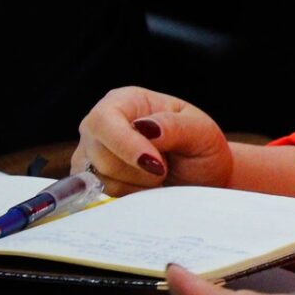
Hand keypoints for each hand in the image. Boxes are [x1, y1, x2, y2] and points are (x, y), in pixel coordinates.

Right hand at [73, 86, 232, 195]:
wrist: (202, 179)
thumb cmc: (201, 149)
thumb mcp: (201, 132)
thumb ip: (174, 126)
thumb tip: (144, 126)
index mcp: (127, 100)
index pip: (105, 120)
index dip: (126, 145)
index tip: (155, 164)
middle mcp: (103, 123)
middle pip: (100, 153)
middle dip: (138, 170)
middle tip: (165, 168)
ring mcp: (93, 151)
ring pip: (99, 177)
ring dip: (136, 183)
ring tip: (158, 174)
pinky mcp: (93, 178)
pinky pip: (101, 193)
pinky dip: (129, 194)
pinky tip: (146, 186)